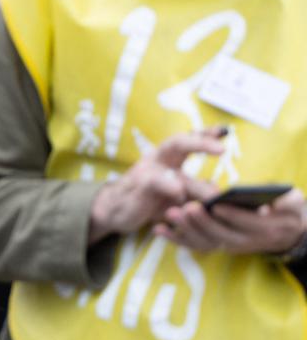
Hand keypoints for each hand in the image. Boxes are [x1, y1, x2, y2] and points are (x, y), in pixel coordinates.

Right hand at [89, 129, 225, 243]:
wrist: (114, 209)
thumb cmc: (148, 199)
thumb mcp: (174, 192)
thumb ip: (194, 188)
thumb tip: (218, 189)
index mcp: (169, 157)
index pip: (189, 140)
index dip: (206, 133)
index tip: (225, 130)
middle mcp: (158, 159)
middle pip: (178, 143)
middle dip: (200, 142)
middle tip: (221, 150)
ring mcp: (147, 171)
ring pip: (175, 173)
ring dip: (197, 187)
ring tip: (215, 196)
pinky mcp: (139, 185)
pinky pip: (157, 183)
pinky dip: (170, 187)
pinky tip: (180, 194)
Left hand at [154, 188, 306, 254]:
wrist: (284, 232)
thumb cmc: (286, 209)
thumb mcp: (293, 203)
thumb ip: (286, 202)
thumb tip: (271, 204)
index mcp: (267, 230)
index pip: (248, 224)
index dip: (233, 215)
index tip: (217, 204)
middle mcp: (246, 242)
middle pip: (222, 235)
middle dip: (203, 222)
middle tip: (187, 207)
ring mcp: (229, 246)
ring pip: (205, 242)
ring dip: (185, 230)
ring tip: (170, 214)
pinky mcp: (216, 246)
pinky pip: (194, 245)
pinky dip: (176, 239)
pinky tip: (158, 229)